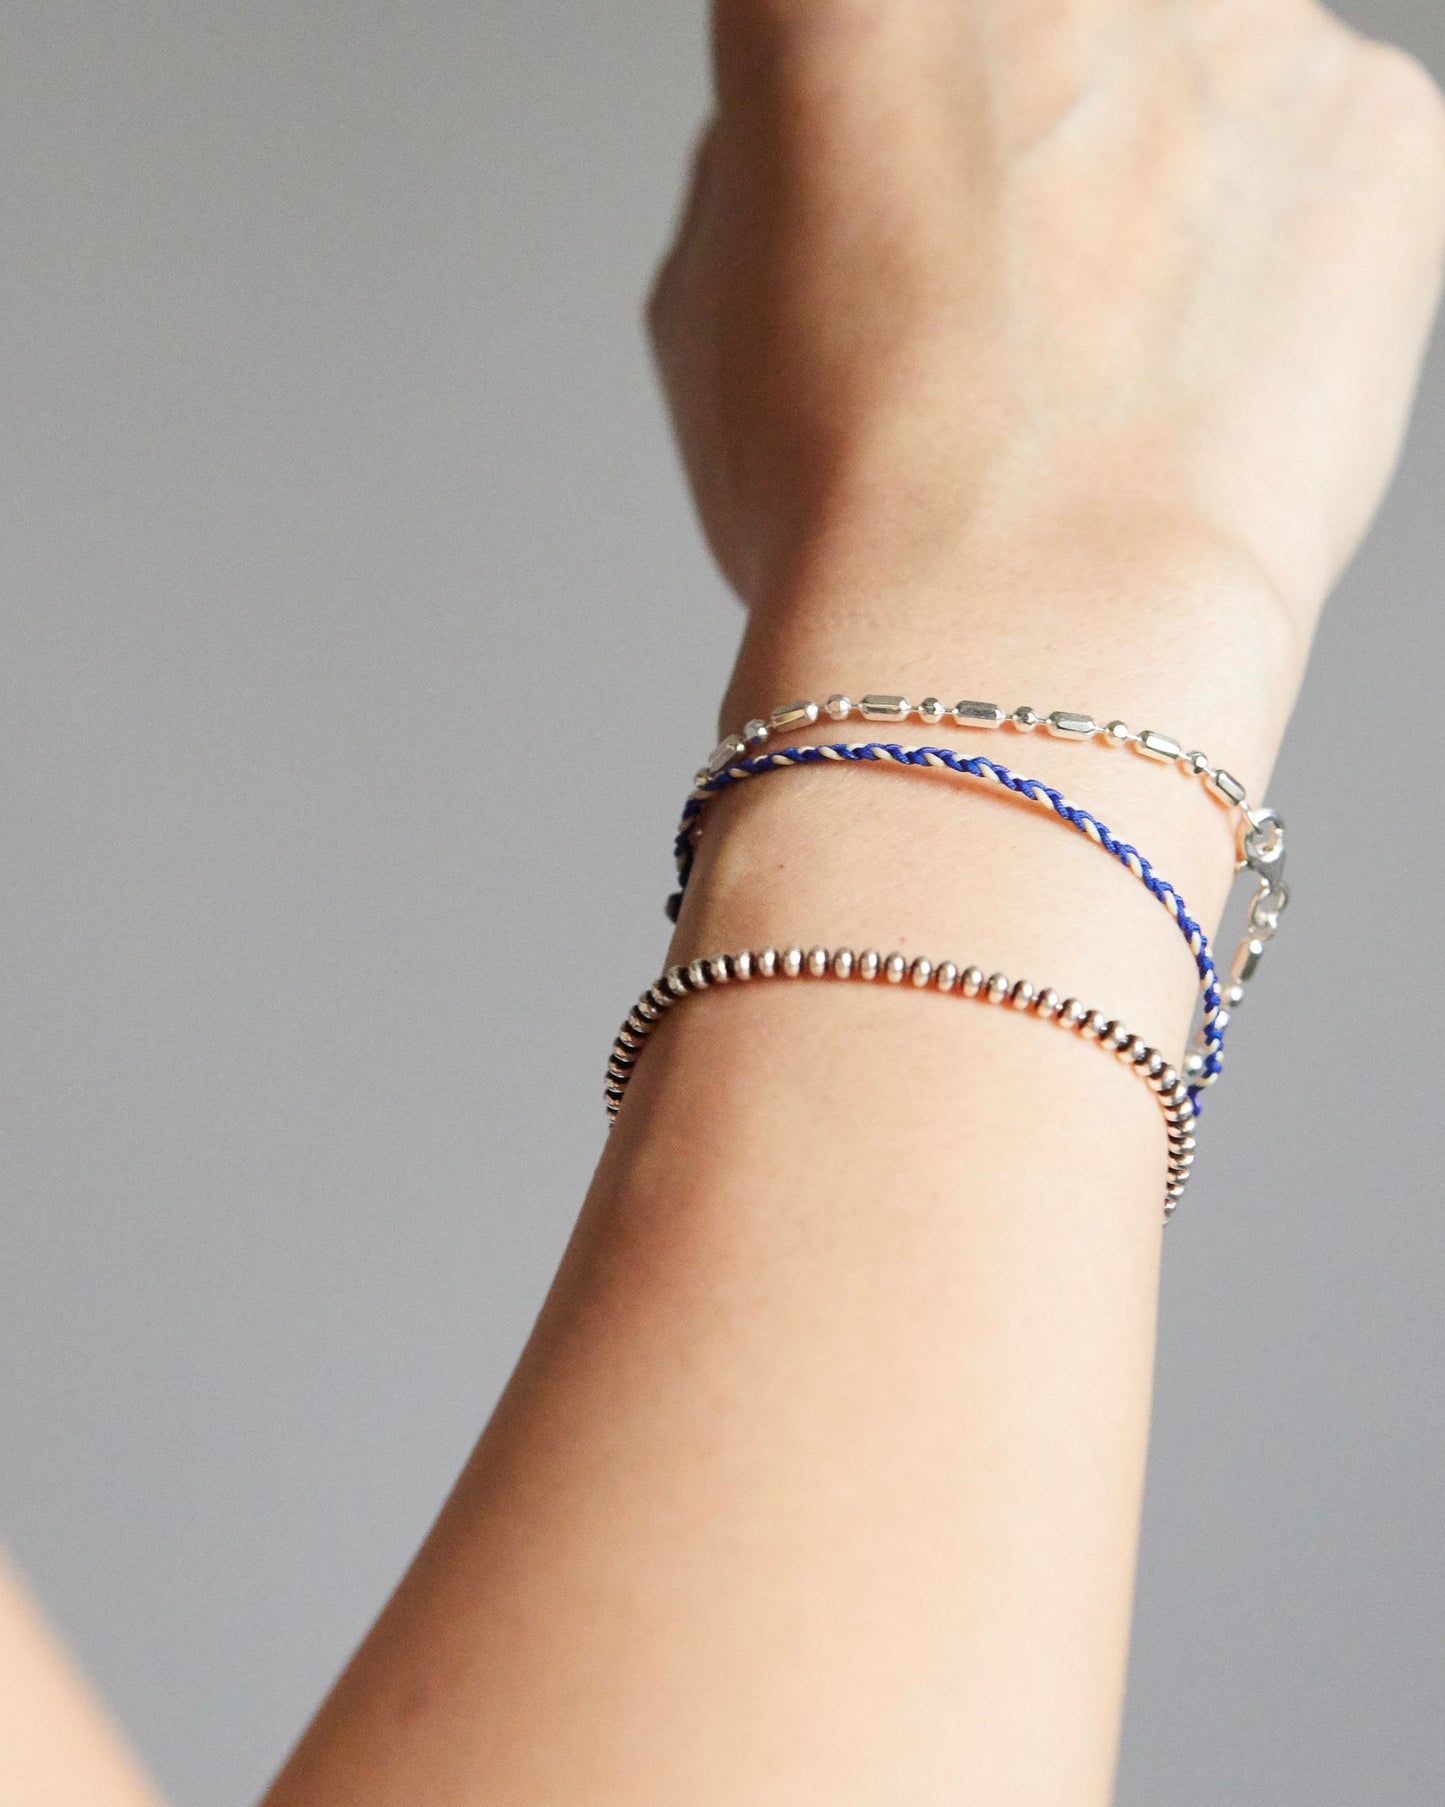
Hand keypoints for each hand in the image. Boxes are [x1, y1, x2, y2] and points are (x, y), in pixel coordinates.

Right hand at [650, 0, 1444, 649]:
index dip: (863, 117)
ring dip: (1146, 186)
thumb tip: (844, 148)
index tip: (876, 182)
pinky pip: (1311, 161)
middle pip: (1041, 29)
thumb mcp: (708, 309)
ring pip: (1185, 85)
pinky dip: (1266, 254)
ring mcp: (1245, 17)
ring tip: (1099, 363)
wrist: (1029, 632)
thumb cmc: (857, 503)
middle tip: (994, 294)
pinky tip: (1196, 378)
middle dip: (1016, 132)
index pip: (863, 13)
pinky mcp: (1381, 122)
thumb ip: (784, 167)